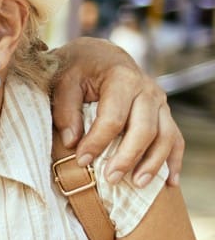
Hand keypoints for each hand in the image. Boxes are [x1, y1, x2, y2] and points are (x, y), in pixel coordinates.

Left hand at [51, 37, 183, 186]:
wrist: (100, 55)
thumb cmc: (78, 69)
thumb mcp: (64, 81)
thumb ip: (66, 109)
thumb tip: (72, 142)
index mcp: (122, 78)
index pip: (113, 118)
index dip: (97, 142)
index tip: (81, 160)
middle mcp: (147, 90)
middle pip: (145, 129)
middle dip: (128, 157)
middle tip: (110, 179)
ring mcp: (160, 102)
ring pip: (166, 136)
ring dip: (154, 163)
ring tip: (137, 184)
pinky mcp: (164, 113)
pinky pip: (175, 139)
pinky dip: (173, 161)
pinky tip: (169, 183)